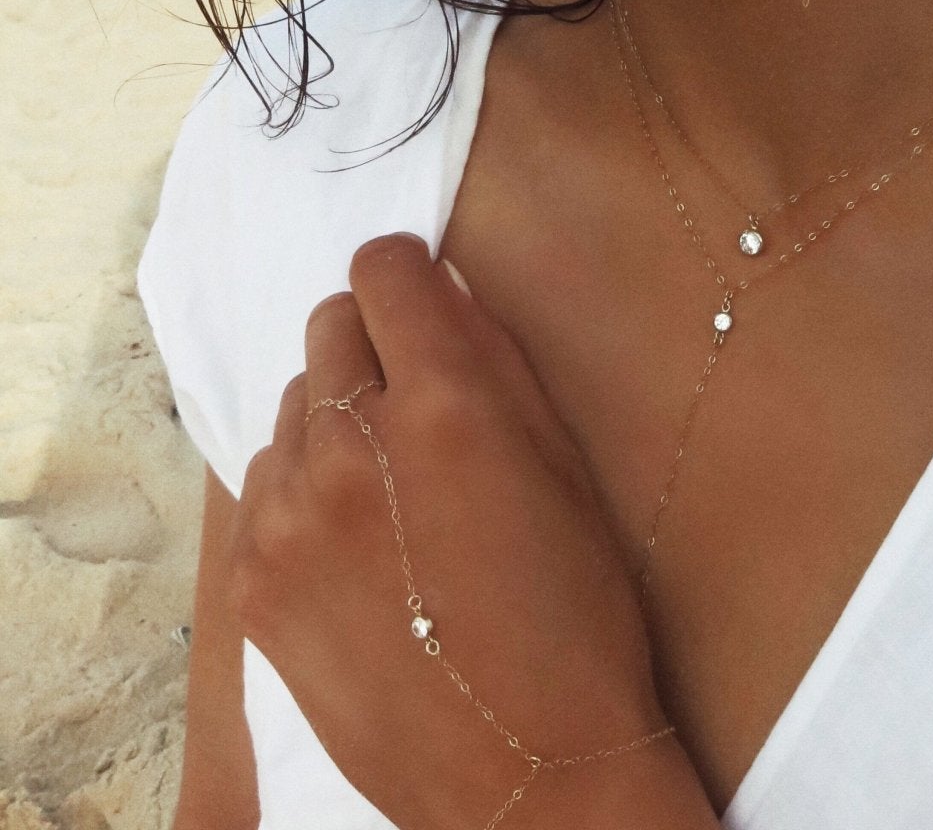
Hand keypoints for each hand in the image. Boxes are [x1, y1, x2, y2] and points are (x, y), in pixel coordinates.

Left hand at [230, 232, 684, 829]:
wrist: (525, 770)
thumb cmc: (573, 612)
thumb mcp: (561, 464)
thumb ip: (494, 358)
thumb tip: (441, 289)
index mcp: (445, 404)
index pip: (383, 269)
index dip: (406, 274)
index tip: (419, 298)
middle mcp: (351, 446)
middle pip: (330, 327)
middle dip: (375, 346)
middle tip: (416, 405)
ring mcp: (289, 517)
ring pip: (294, 407)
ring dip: (337, 422)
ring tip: (390, 493)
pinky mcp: (251, 581)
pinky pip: (263, 485)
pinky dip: (303, 491)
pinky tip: (355, 545)